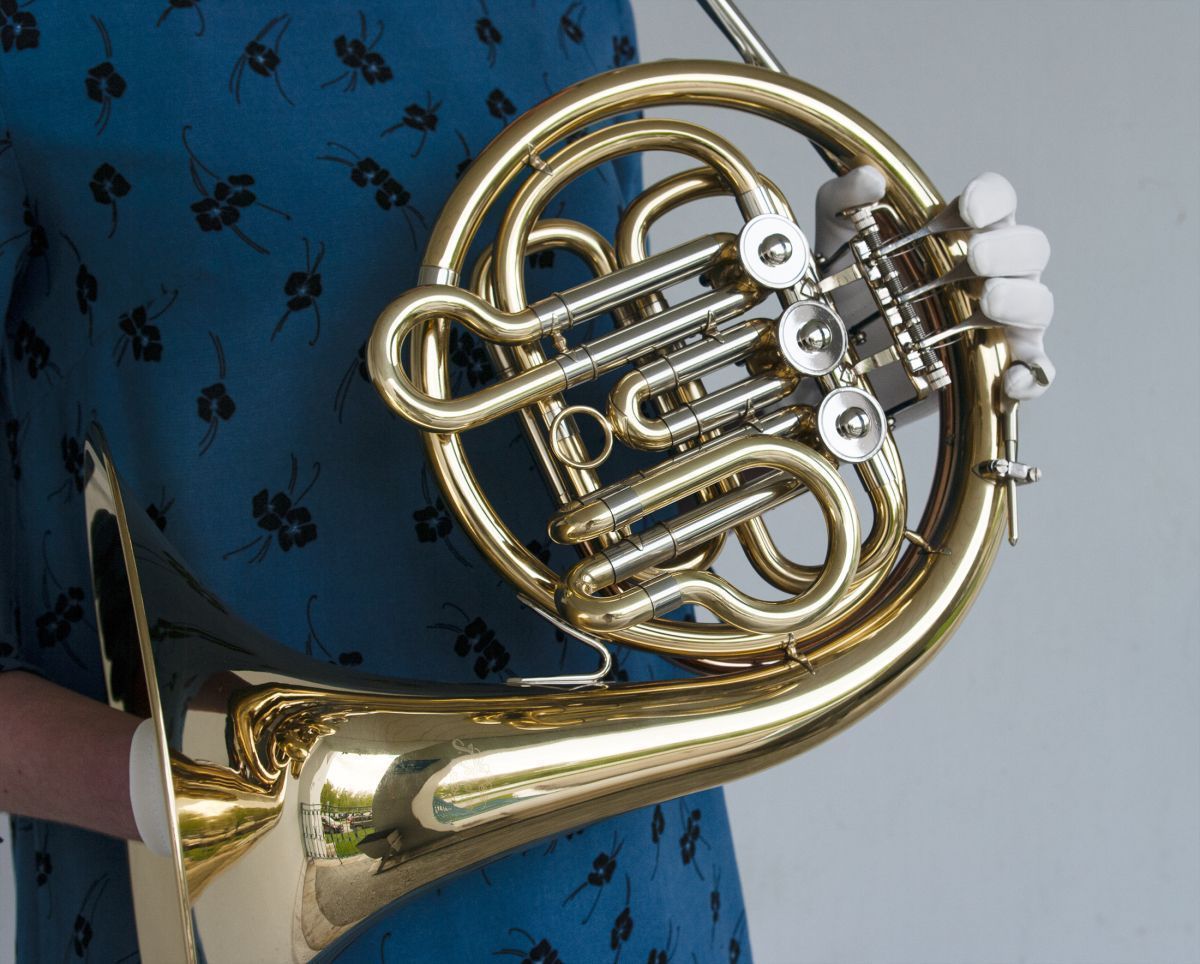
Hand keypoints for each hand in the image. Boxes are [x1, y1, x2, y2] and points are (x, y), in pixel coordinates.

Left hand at [815, 166, 1054, 400]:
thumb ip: (842, 201)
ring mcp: (996, 321)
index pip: (997, 202)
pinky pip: (1035, 371)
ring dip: (1021, 300)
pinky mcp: (992, 369)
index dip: (992, 199)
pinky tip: (1010, 380)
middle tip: (976, 259)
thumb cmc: (849, 294)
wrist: (836, 363)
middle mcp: (989, 273)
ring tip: (990, 302)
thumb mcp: (835, 243)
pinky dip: (1031, 375)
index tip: (969, 209)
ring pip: (1038, 303)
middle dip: (1009, 249)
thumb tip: (870, 180)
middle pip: (1030, 248)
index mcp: (962, 234)